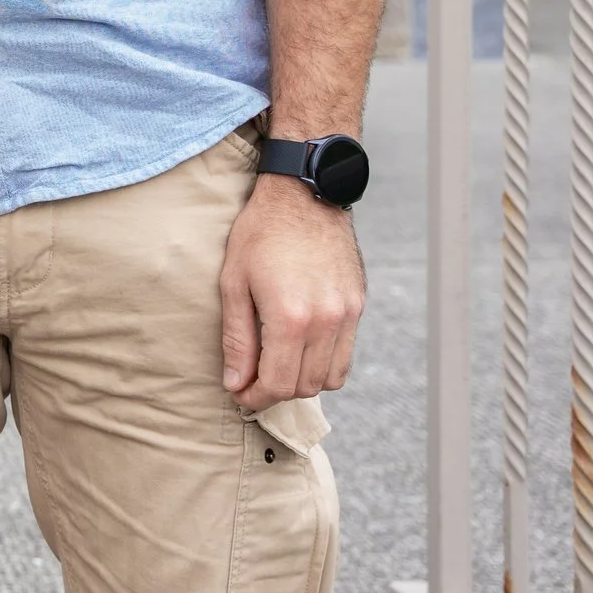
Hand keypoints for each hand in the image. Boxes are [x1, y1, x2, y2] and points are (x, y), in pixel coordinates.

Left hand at [218, 175, 363, 409]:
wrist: (303, 195)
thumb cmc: (260, 233)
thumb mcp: (234, 283)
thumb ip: (237, 339)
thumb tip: (236, 383)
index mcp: (291, 317)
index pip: (279, 384)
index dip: (255, 398)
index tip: (239, 394)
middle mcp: (327, 321)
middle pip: (305, 386)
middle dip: (275, 392)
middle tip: (251, 380)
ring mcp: (348, 314)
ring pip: (331, 378)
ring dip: (301, 381)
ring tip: (275, 364)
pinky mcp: (358, 306)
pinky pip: (345, 355)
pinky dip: (323, 363)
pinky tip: (299, 347)